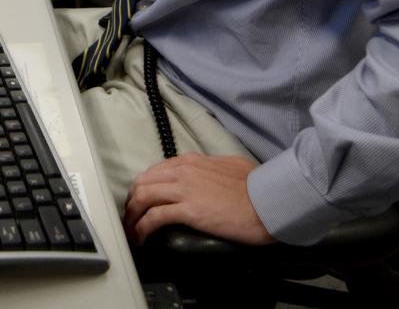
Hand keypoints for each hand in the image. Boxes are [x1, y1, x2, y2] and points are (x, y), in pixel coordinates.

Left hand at [124, 154, 273, 246]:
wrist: (267, 200)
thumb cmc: (256, 186)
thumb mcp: (230, 166)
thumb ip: (212, 168)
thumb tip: (208, 174)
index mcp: (192, 160)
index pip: (155, 170)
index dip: (144, 187)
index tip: (141, 200)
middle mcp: (183, 170)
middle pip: (143, 182)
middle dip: (132, 201)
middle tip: (131, 217)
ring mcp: (184, 188)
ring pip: (143, 197)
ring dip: (132, 215)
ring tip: (132, 230)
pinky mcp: (188, 209)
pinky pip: (154, 217)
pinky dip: (143, 227)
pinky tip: (142, 237)